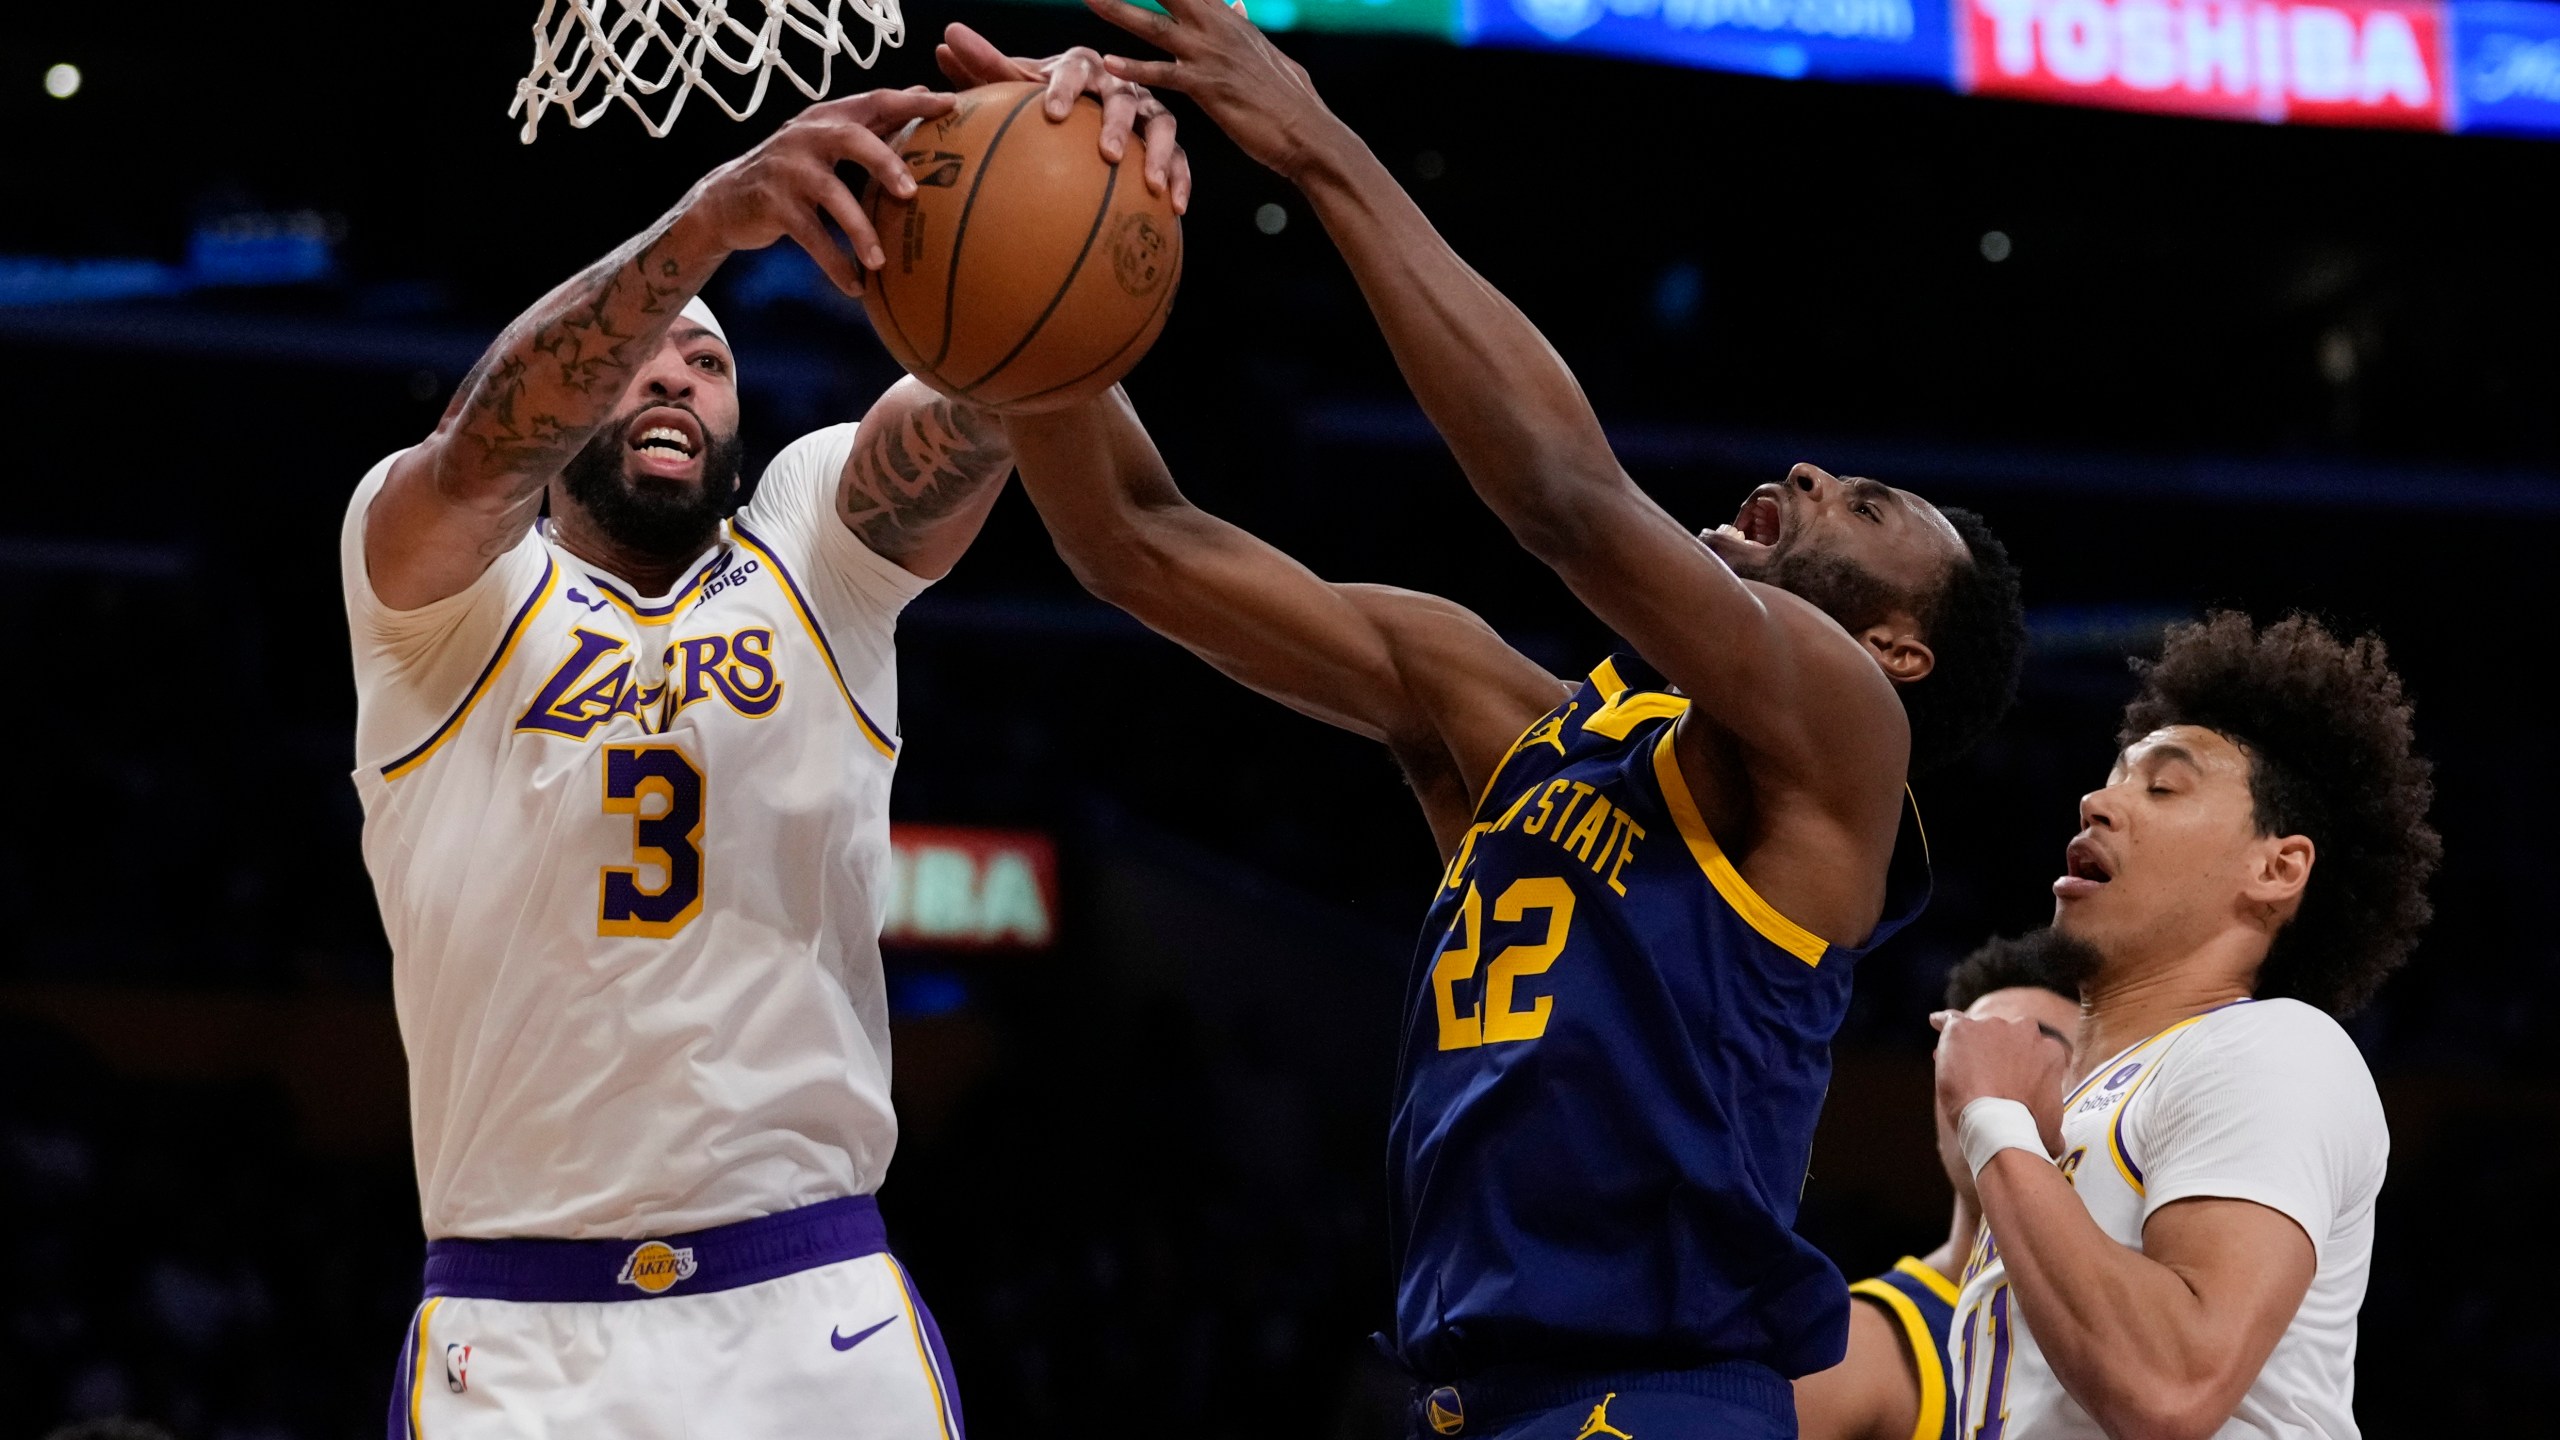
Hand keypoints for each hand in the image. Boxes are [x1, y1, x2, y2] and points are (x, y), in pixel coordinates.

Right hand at [687, 87, 955, 296]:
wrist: (726, 199)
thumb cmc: (793, 170)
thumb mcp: (827, 138)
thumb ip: (872, 121)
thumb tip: (922, 92)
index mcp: (830, 117)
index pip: (876, 101)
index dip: (912, 102)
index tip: (951, 106)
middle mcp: (807, 135)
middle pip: (852, 138)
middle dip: (884, 161)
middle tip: (911, 192)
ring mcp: (788, 169)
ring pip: (831, 193)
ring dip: (859, 228)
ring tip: (880, 262)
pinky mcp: (773, 204)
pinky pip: (811, 236)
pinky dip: (834, 263)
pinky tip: (856, 287)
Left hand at [936, 24, 1191, 212]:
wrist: (1078, 113)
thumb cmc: (1044, 102)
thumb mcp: (1014, 84)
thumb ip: (984, 66)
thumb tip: (945, 40)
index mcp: (1081, 67)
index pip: (1076, 69)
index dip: (1066, 89)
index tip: (1052, 114)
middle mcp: (1119, 85)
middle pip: (1124, 97)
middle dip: (1118, 125)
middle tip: (1107, 153)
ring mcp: (1146, 112)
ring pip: (1163, 125)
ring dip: (1160, 153)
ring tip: (1152, 184)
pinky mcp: (1165, 141)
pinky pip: (1181, 159)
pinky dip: (1181, 179)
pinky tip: (1175, 207)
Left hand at [1084, 0, 1338, 181]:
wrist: (1310, 133)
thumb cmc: (1291, 100)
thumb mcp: (1268, 54)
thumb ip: (1244, 26)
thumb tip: (1236, 4)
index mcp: (1228, 19)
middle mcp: (1218, 28)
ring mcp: (1211, 55)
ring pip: (1154, 26)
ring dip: (1118, 10)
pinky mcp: (1209, 87)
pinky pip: (1164, 75)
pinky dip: (1135, 70)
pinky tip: (1108, 64)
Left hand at [1932, 1010, 2071, 1155]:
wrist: (1997, 1121)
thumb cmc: (2026, 1128)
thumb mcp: (2049, 1129)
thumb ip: (2053, 1128)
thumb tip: (2058, 1145)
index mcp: (2049, 1051)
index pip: (2032, 1051)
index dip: (2016, 1066)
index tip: (2005, 1079)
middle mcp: (2025, 1031)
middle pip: (2007, 1036)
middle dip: (1996, 1050)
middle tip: (1982, 1073)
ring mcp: (1993, 1026)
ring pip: (1978, 1030)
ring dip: (1969, 1044)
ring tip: (1956, 1064)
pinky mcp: (1963, 1029)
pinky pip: (1949, 1020)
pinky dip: (1941, 1022)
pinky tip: (1935, 1023)